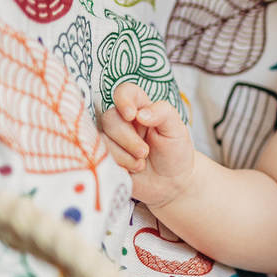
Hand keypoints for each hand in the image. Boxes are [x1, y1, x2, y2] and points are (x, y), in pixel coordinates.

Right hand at [100, 83, 195, 207]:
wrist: (171, 184)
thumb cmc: (175, 153)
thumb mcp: (177, 130)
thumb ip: (163, 113)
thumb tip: (140, 113)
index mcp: (141, 108)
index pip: (125, 92)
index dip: (123, 99)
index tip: (131, 115)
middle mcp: (124, 122)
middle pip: (110, 118)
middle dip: (127, 138)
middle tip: (144, 152)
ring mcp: (113, 140)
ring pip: (103, 139)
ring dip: (124, 155)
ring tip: (141, 164)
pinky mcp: (106, 157)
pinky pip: (99, 156)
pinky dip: (118, 164)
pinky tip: (132, 170)